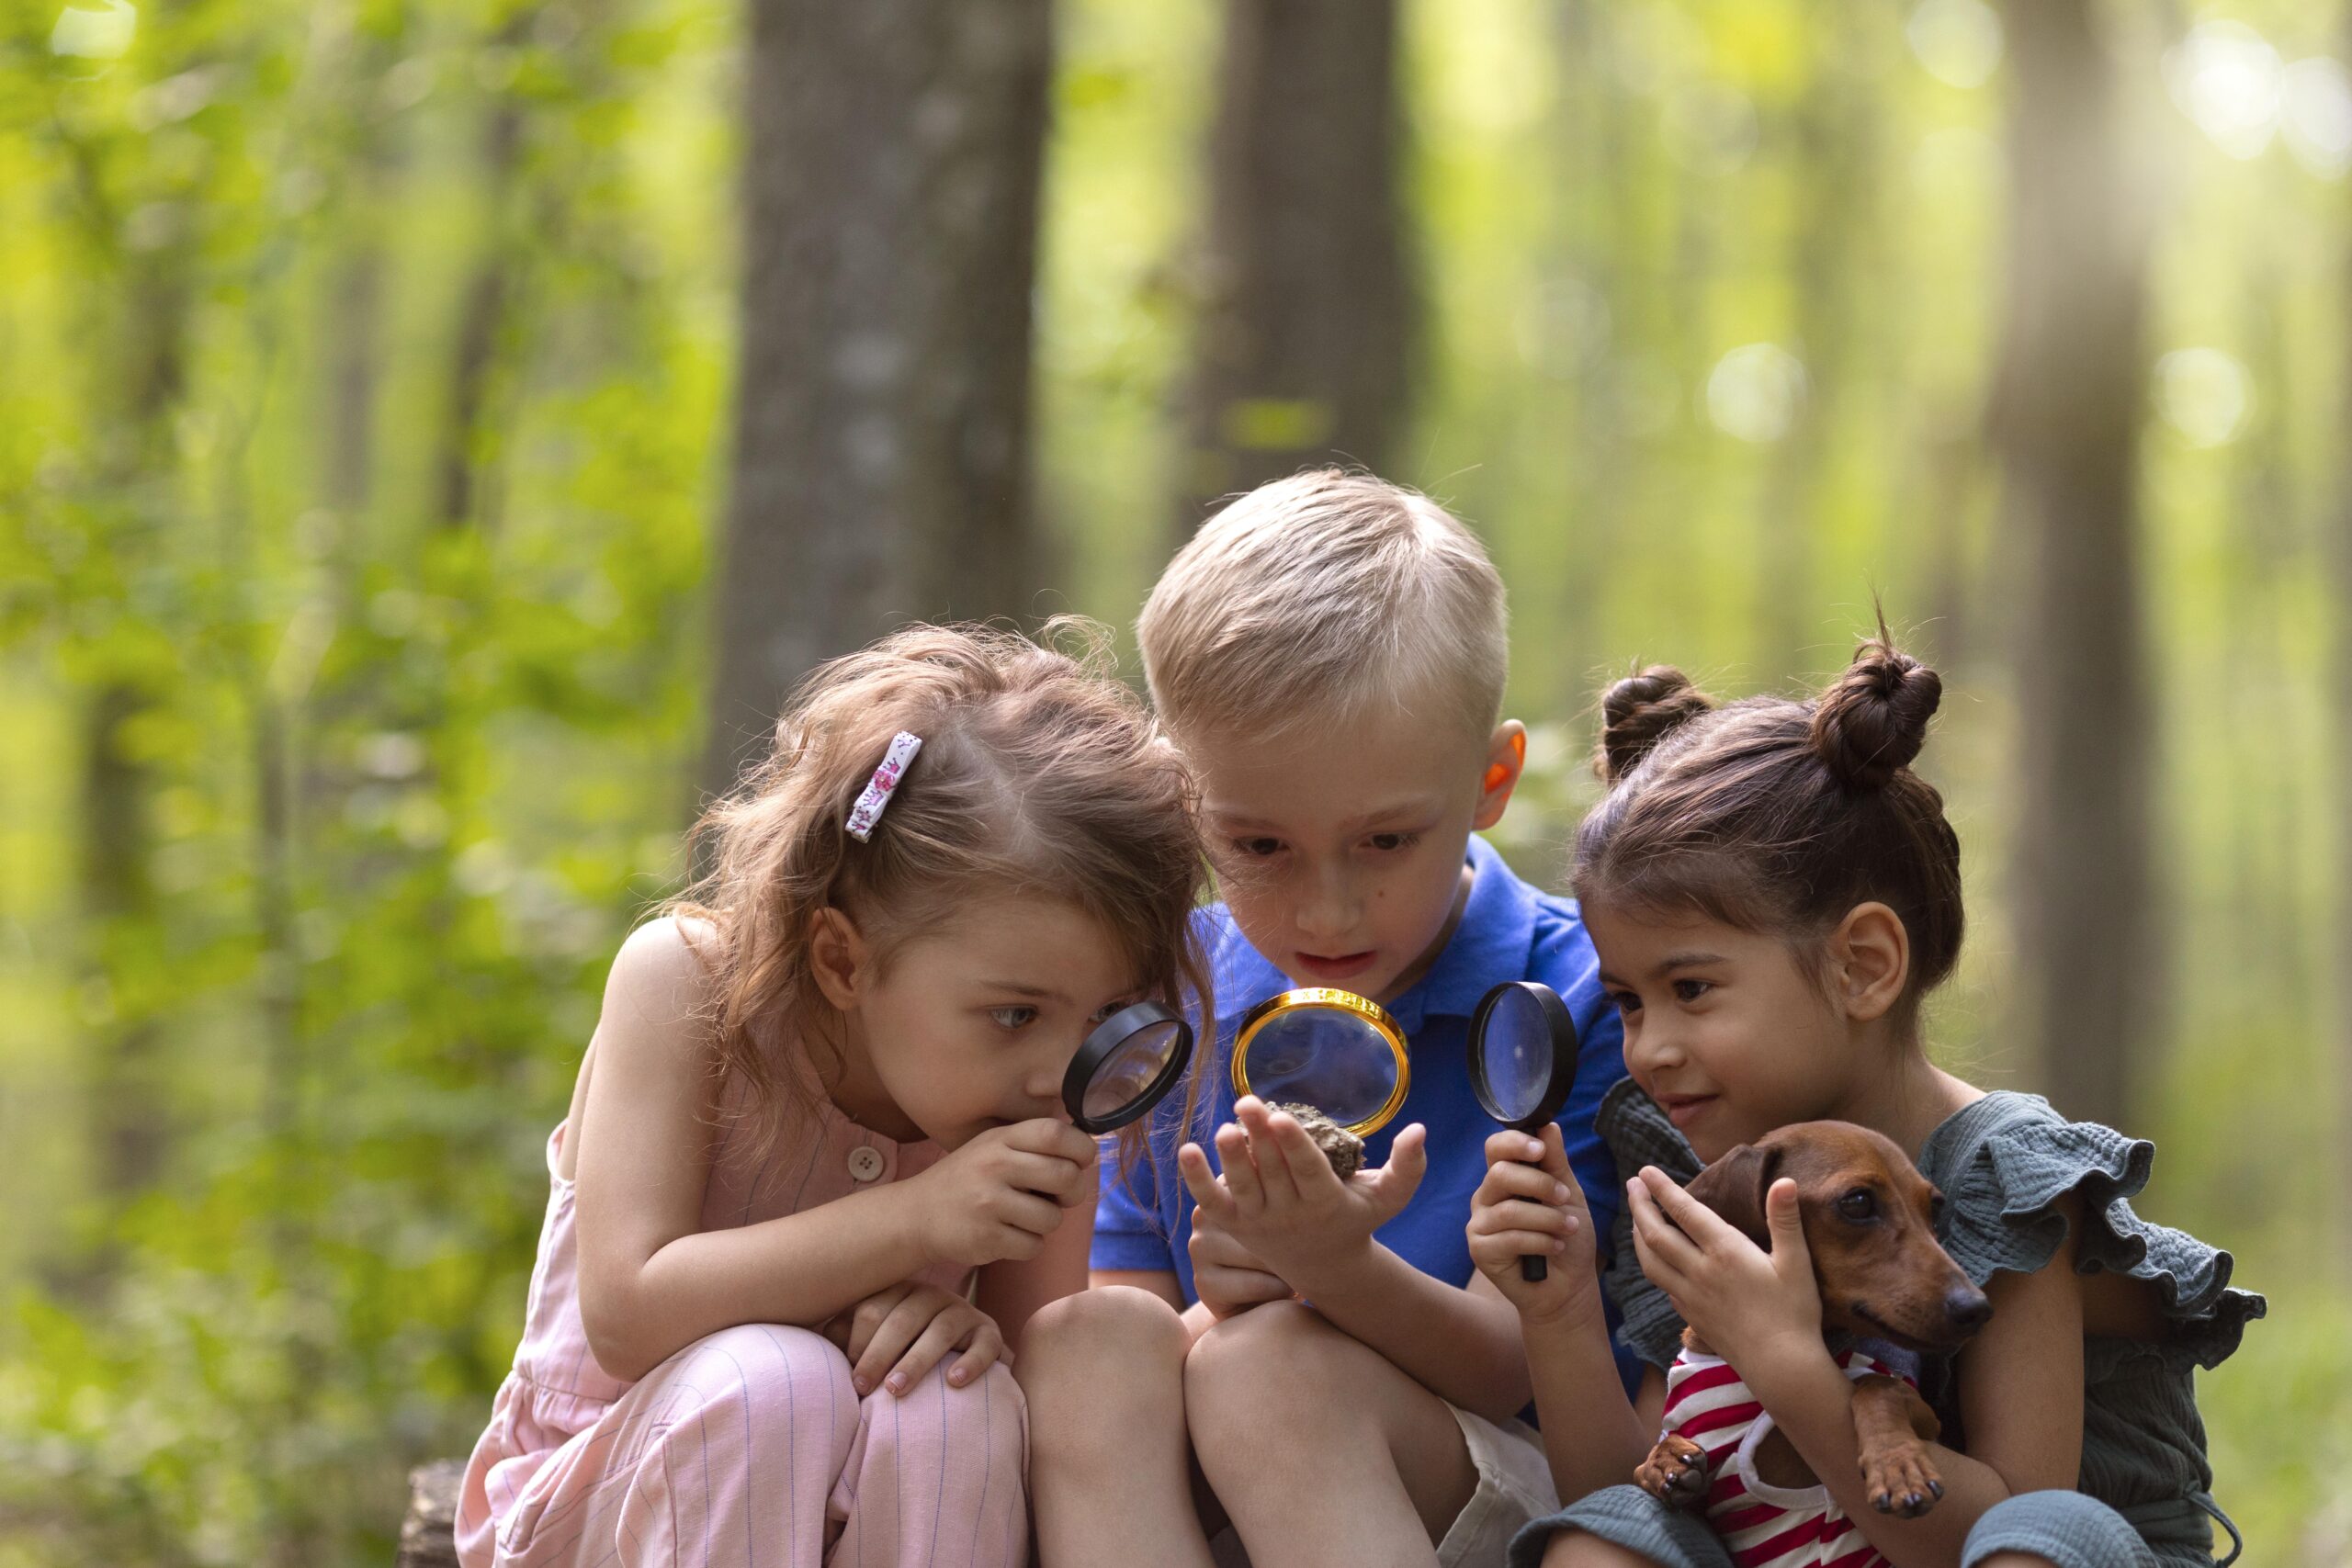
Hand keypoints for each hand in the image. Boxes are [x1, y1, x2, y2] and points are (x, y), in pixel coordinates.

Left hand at [826, 1281, 1006, 1396]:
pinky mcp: (989, 1333)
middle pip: (902, 1319)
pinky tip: (953, 1383)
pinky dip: (971, 1362)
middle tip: (862, 1388)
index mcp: (896, 1291)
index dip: (856, 1344)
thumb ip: (845, 1338)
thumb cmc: (899, 1352)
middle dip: (878, 1354)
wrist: (955, 1358)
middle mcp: (931, 1295)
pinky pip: (985, 1344)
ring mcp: (962, 1312)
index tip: (848, 1378)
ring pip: (940, 1331)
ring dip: (916, 1361)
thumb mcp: (871, 1339)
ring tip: (895, 1391)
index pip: (871, 1309)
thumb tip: (816, 1348)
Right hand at [903, 1119, 1098, 1269]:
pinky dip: (1028, 1245)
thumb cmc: (968, 1180)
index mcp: (1001, 1139)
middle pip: (1066, 1176)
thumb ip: (1034, 1144)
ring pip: (1054, 1218)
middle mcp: (994, 1166)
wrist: (917, 1215)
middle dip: (1072, 1192)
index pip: (1056, 1133)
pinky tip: (1007, 1235)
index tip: (1081, 1161)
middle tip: (1057, 1197)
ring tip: (1023, 1218)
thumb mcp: (993, 1147)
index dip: (1082, 1148)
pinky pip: (1034, 1246)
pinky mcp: (986, 1238)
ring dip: (1046, 1223)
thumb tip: (1090, 1149)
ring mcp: (988, 1203)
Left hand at [1176, 1096, 1425, 1296]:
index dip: (1293, 1145)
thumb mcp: (1388, 1198)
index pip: (1307, 1172)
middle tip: (1246, 1101)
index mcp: (1326, 1203)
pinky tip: (1186, 1150)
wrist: (1324, 1266)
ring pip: (1243, 1189)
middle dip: (1258, 1138)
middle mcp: (1290, 1215)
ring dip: (1231, 1160)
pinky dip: (1198, 1180)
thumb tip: (1420, 1128)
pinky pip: (1213, 1203)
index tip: (1280, 1117)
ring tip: (1224, 1129)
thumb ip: (1408, 1167)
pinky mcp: (1236, 1225)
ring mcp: (1260, 1221)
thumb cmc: (1357, 1220)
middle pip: (1272, 1173)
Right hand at [1467, 1124, 1600, 1324]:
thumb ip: (1556, 1163)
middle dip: (1540, 1184)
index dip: (1515, 1143)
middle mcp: (1486, 1197)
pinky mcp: (1480, 1250)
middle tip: (1565, 1198)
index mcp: (1504, 1178)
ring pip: (1509, 1209)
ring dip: (1547, 1218)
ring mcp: (1479, 1224)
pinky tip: (1556, 1247)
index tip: (1540, 1150)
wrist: (1568, 1286)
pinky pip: (1509, 1238)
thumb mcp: (1569, 1195)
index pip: (1495, 1148)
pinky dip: (1541, 1241)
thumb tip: (1549, 1125)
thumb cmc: (1567, 1238)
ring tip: (1568, 1228)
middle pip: (1500, 1174)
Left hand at [1627, 1166, 1824, 1373]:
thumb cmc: (1794, 1313)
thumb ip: (1785, 1220)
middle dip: (1639, 1205)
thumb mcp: (1797, 1263)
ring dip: (1638, 1235)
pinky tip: (1656, 1260)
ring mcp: (1690, 1296)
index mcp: (1724, 1252)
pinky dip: (1651, 1264)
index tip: (1644, 1170)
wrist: (1781, 1368)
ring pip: (1650, 1261)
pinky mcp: (1690, 1315)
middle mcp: (1700, 1271)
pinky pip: (1661, 1284)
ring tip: (1636, 1218)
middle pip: (1655, 1234)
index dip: (1661, 1188)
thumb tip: (1784, 1181)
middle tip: (1631, 1185)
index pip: (1684, 1211)